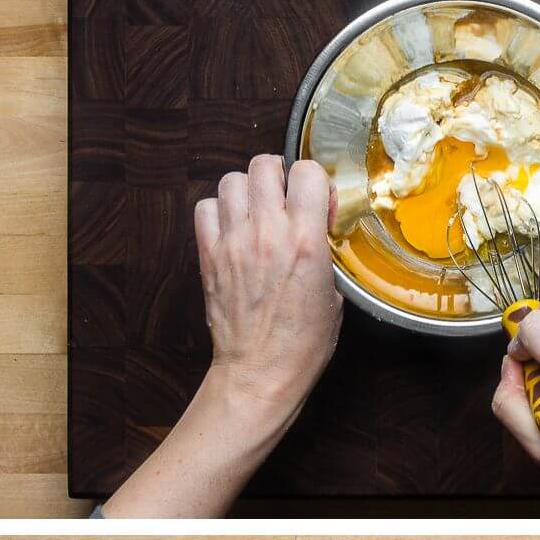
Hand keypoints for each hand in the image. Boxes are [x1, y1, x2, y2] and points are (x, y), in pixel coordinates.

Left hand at [195, 154, 341, 421]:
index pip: (308, 172)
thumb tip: (318, 229)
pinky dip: (219, 210)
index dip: (316, 182)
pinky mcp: (209, 256)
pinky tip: (233, 228)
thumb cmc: (301, 344)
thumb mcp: (334, 295)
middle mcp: (266, 233)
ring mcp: (233, 242)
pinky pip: (205, 208)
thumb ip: (324, 253)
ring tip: (257, 211)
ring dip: (248, 189)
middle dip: (280, 175)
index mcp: (304, 241)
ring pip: (231, 180)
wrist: (260, 373)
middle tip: (286, 197)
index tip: (319, 203)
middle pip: (264, 165)